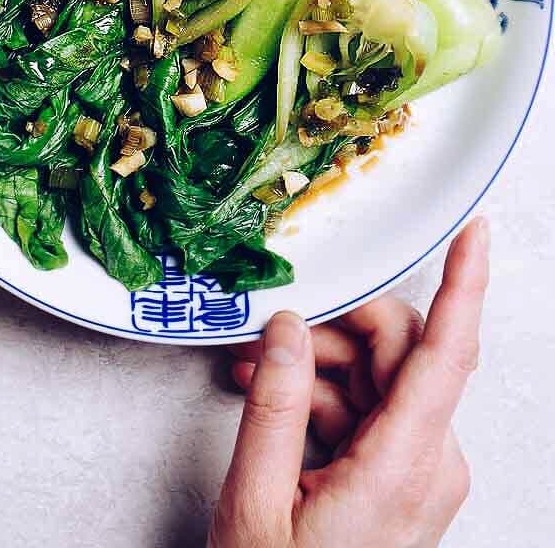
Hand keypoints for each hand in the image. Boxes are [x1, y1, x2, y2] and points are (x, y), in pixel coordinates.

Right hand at [209, 218, 488, 547]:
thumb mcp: (257, 500)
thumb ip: (275, 405)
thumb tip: (287, 327)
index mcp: (403, 468)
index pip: (447, 355)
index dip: (465, 285)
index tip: (475, 234)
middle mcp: (430, 464)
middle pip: (399, 353)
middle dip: (334, 331)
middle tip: (271, 337)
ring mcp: (421, 473)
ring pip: (382, 378)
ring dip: (322, 366)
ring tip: (258, 375)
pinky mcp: (407, 478)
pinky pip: (375, 411)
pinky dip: (327, 398)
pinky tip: (277, 401)